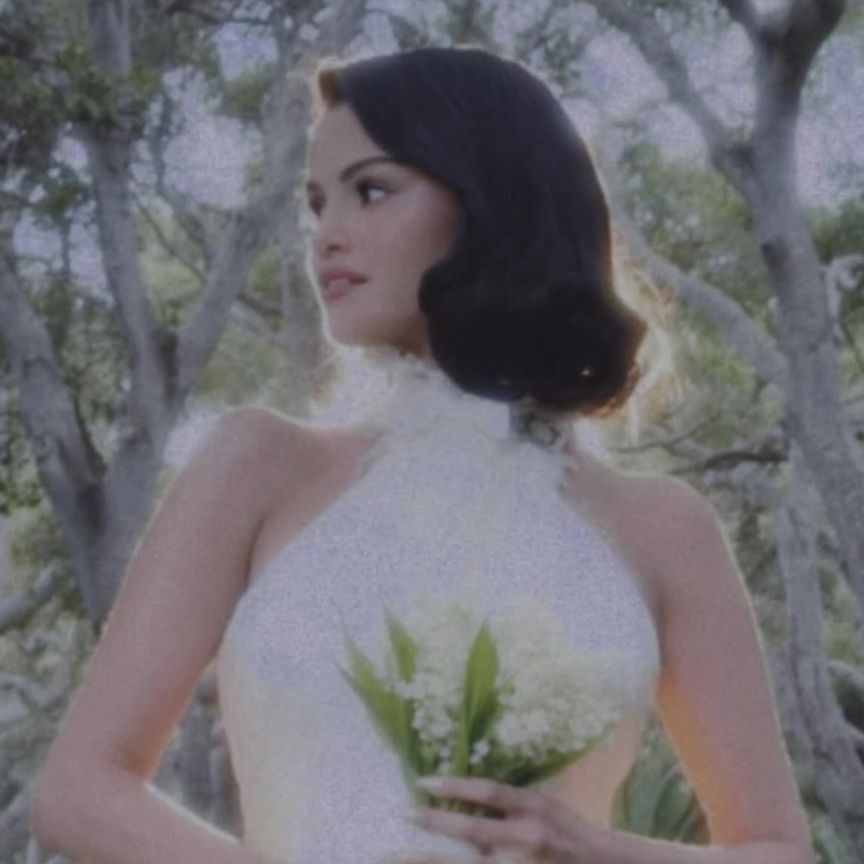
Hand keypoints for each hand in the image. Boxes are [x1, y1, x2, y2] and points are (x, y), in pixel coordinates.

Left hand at [390, 775, 604, 863]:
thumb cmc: (572, 831)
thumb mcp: (543, 805)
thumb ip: (509, 804)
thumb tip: (463, 799)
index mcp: (533, 808)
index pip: (489, 792)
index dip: (456, 785)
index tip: (422, 781)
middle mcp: (527, 838)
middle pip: (474, 832)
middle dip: (435, 823)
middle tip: (402, 813)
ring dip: (431, 860)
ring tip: (396, 855)